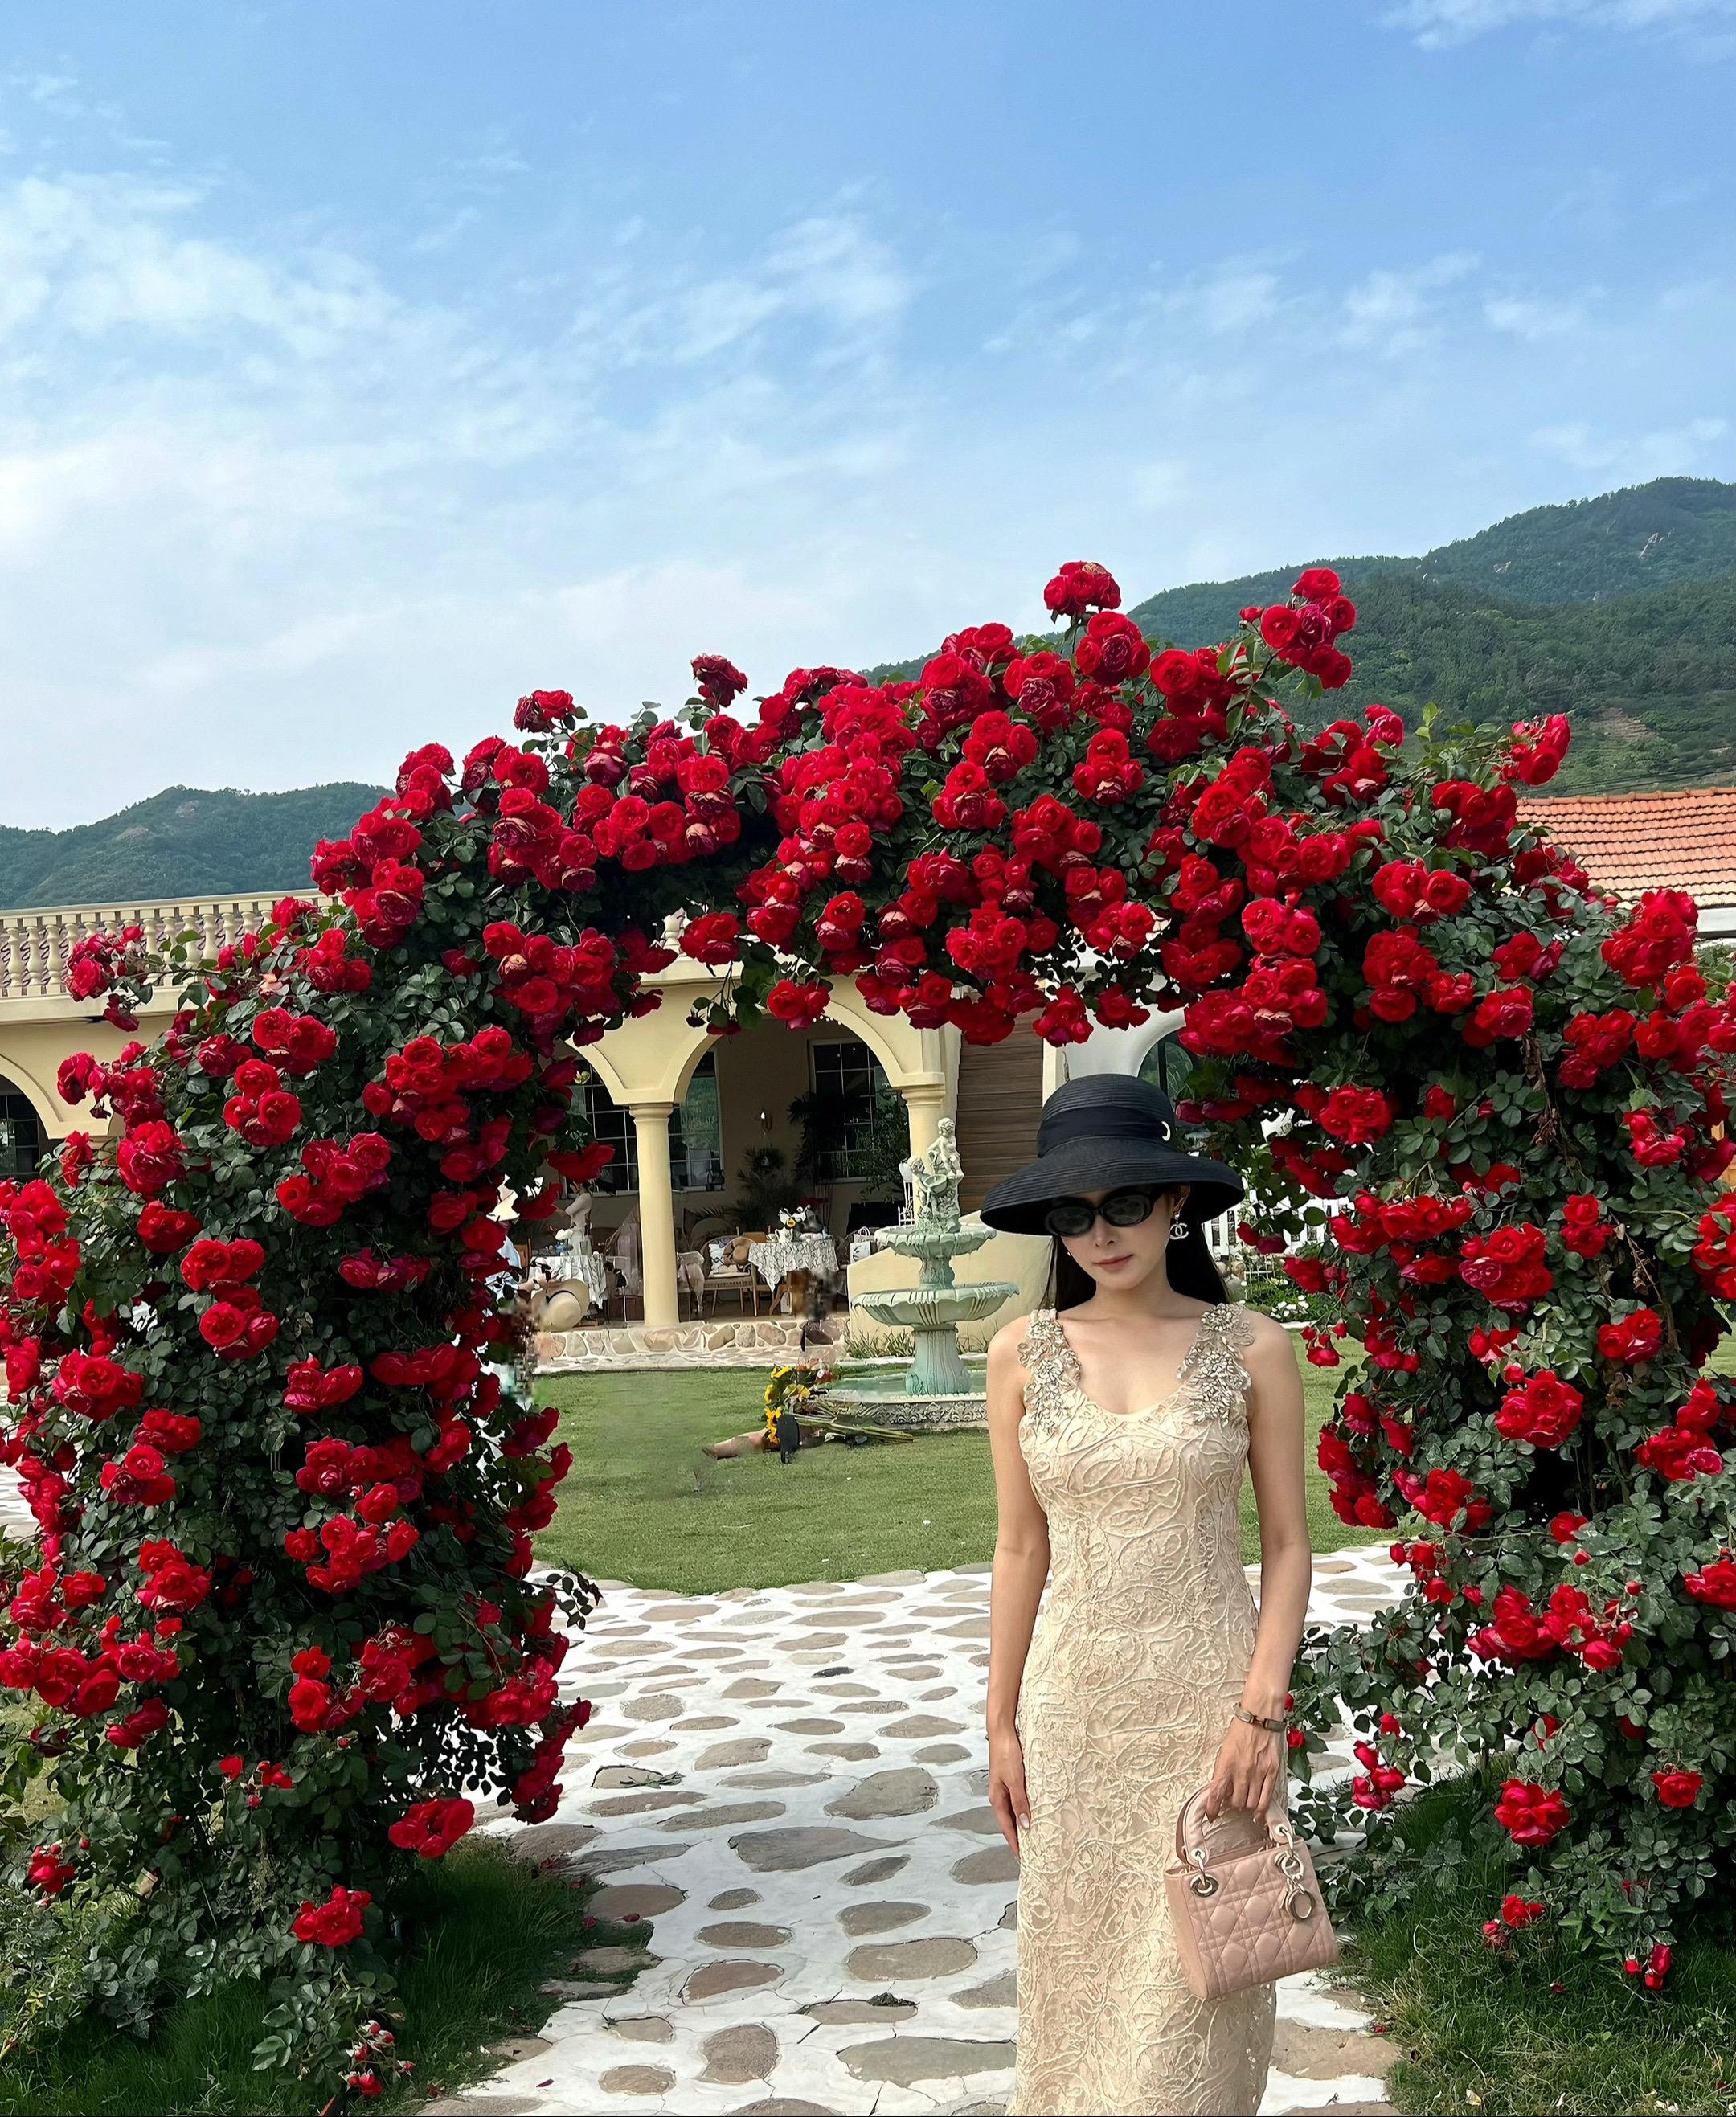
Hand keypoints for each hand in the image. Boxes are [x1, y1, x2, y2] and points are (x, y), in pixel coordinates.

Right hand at [987, 1729, 1030, 1854]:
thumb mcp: (1015, 1780)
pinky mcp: (1012, 1779)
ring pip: (1014, 1811)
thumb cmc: (1007, 1753)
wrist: (1003, 1731)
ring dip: (1023, 1823)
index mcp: (997, 1798)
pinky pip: (1018, 1800)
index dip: (1015, 1843)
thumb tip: (1025, 1826)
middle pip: (1009, 1822)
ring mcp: (1005, 1787)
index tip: (1023, 1859)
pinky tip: (1034, 1812)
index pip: (1007, 1827)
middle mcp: (999, 1795)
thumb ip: (1020, 1803)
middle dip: (1019, 1837)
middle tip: (1032, 1852)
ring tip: (1035, 1836)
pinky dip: (1025, 1809)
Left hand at [1203, 1715, 1282, 1820]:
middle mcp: (1241, 1771)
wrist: (1260, 1716)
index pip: (1216, 1794)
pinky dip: (1261, 1810)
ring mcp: (1258, 1773)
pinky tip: (1257, 1813)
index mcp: (1225, 1764)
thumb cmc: (1241, 1730)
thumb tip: (1221, 1791)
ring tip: (1245, 1801)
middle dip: (1232, 1805)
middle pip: (1235, 1803)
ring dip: (1246, 1806)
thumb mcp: (1224, 1750)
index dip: (1212, 1809)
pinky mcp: (1272, 1772)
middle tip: (1232, 1802)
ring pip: (1250, 1803)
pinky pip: (1266, 1799)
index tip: (1212, 1815)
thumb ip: (1223, 1771)